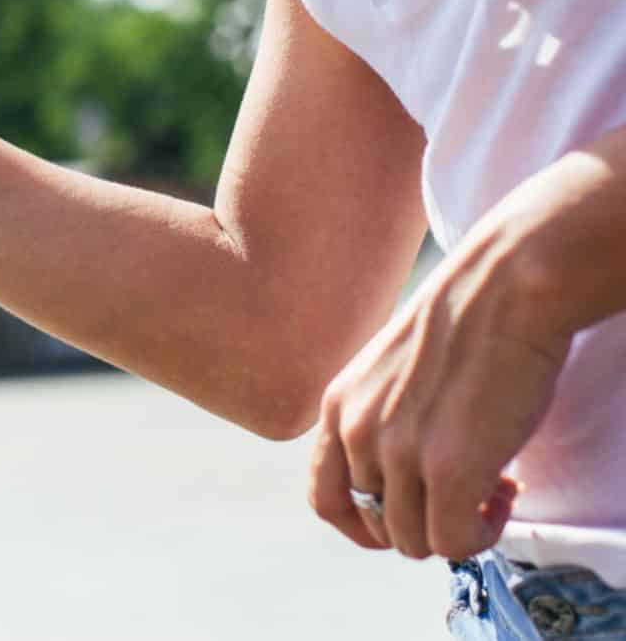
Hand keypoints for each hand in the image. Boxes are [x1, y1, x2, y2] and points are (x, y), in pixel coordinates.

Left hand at [308, 181, 576, 560]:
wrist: (505, 286)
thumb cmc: (464, 321)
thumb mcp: (391, 369)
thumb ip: (381, 418)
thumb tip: (402, 481)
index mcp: (337, 406)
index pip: (324, 498)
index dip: (363, 524)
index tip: (406, 517)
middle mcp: (356, 431)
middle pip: (375, 525)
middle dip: (425, 520)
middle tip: (468, 490)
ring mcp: (399, 453)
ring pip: (414, 542)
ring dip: (458, 528)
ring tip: (494, 487)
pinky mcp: (449, 469)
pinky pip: (453, 543)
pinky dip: (481, 535)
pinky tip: (505, 494)